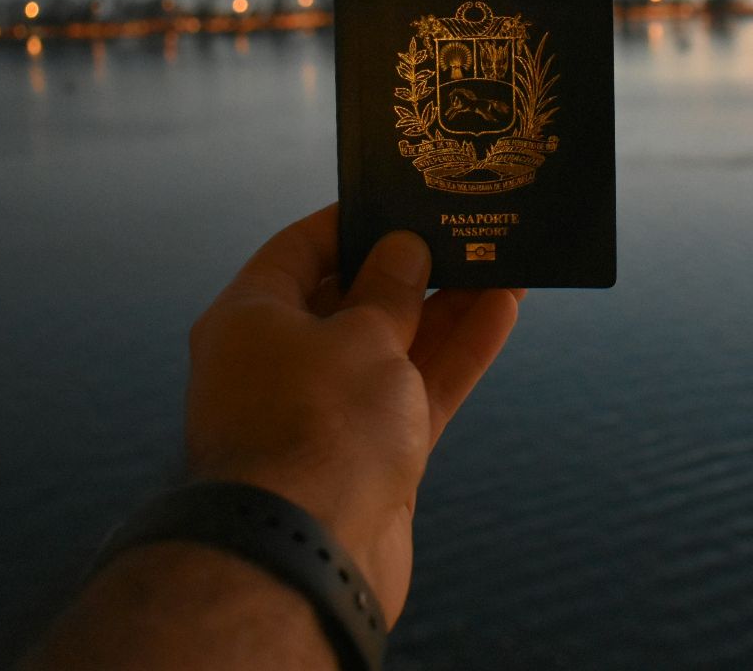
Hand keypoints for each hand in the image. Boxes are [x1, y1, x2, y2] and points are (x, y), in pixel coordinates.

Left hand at [183, 203, 519, 618]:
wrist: (309, 555)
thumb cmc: (320, 426)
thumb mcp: (361, 335)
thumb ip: (390, 289)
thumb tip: (402, 249)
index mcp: (249, 319)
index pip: (299, 249)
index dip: (353, 221)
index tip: (403, 197)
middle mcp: (280, 362)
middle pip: (351, 297)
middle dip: (411, 265)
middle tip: (464, 227)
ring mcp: (326, 412)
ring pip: (395, 344)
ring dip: (447, 305)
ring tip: (503, 261)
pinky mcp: (370, 456)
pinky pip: (416, 390)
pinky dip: (455, 354)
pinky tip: (502, 312)